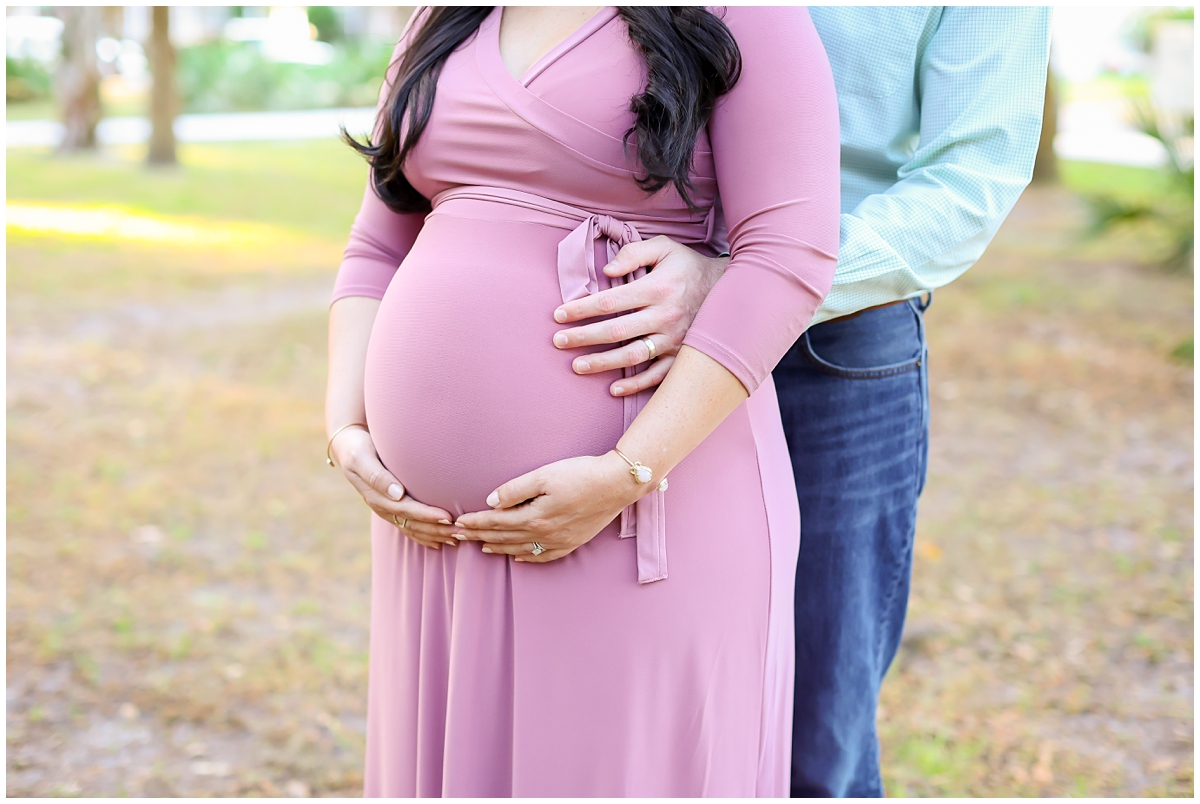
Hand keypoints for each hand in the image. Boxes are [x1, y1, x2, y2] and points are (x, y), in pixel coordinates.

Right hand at [329, 426, 459, 548]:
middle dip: (437, 529)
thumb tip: (398, 494)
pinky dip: (425, 536)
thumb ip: (377, 476)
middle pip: (413, 524)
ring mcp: (386, 510)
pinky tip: (440, 542)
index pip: (406, 510)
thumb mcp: (361, 458)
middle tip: (461, 532)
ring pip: (413, 528)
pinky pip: (408, 527)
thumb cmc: (357, 449)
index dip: (426, 515)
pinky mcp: (391, 509)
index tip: (447, 517)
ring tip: (457, 538)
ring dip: (435, 535)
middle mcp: (382, 507)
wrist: (348, 448)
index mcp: (376, 496)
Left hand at [452, 452, 643, 562]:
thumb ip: (515, 489)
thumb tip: (491, 502)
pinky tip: (518, 558)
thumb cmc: (581, 474)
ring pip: (521, 549)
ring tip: (482, 547)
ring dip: (499, 549)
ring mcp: (559, 541)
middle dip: (479, 537)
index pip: (496, 522)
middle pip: (504, 538)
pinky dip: (527, 558)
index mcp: (535, 517)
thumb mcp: (544, 475)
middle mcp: (544, 534)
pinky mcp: (572, 542)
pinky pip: (543, 557)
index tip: (457, 524)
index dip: (475, 523)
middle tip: (458, 538)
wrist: (617, 484)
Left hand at [551, 236, 729, 396]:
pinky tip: (614, 389)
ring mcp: (676, 340)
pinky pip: (659, 376)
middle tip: (558, 342)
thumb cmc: (690, 267)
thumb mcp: (666, 248)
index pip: (610, 300)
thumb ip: (635, 252)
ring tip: (577, 366)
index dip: (581, 308)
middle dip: (583, 337)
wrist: (734, 290)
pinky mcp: (685, 356)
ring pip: (633, 356)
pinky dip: (637, 385)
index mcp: (658, 288)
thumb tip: (608, 268)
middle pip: (616, 331)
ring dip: (603, 363)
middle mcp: (665, 316)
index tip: (558, 315)